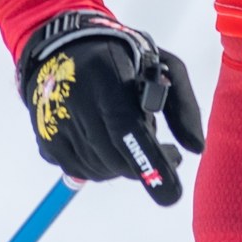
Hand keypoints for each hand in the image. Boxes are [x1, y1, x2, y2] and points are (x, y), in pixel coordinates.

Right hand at [15, 12, 205, 205]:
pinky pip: (82, 172)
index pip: (126, 129)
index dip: (149, 163)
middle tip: (167, 153)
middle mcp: (75, 102)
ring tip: (133, 136)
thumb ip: (183, 106)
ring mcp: (56, 125)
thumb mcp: (163, 65)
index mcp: (106, 76)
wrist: (61, 47)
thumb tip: (195, 149)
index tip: (172, 194)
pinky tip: (111, 142)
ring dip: (125, 164)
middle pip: (116, 159)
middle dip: (147, 165)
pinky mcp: (46, 142)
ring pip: (101, 171)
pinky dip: (104, 166)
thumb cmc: (121, 55)